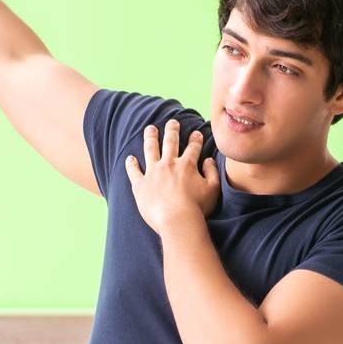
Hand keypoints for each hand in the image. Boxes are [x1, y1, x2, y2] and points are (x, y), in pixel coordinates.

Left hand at [125, 119, 219, 234]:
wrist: (177, 221)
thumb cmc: (197, 208)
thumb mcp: (213, 189)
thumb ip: (212, 172)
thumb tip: (209, 160)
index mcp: (187, 165)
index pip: (193, 147)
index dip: (195, 139)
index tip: (196, 134)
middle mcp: (169, 164)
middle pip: (170, 142)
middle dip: (172, 130)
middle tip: (172, 122)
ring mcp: (153, 173)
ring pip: (150, 149)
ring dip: (150, 137)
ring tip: (150, 129)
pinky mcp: (140, 185)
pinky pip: (134, 171)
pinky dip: (131, 164)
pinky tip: (130, 158)